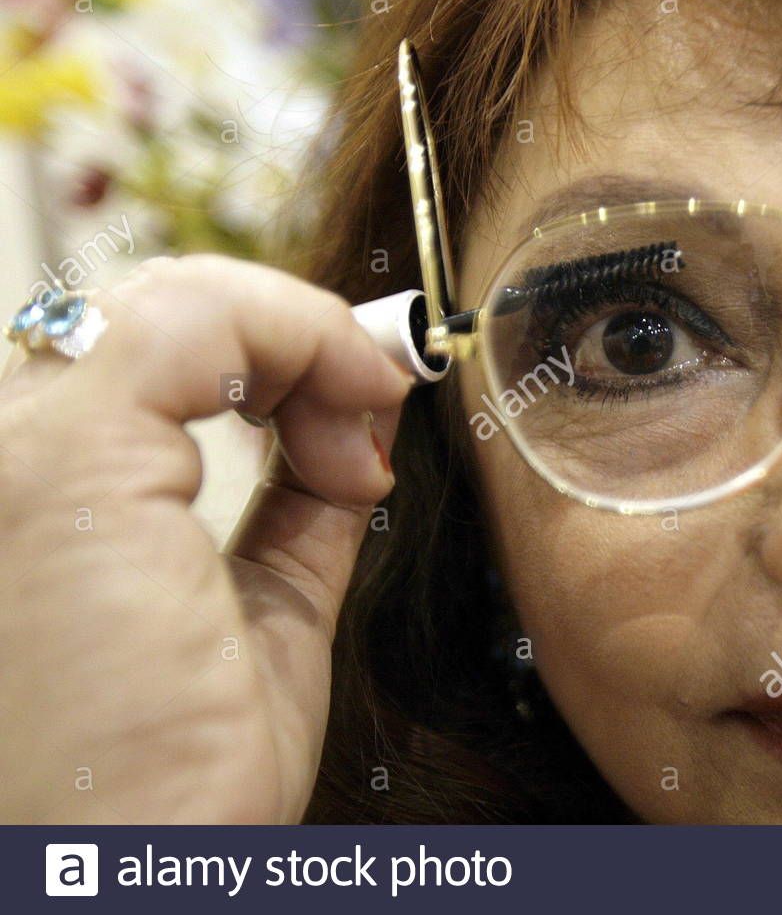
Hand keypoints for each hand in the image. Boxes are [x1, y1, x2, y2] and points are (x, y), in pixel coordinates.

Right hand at [0, 255, 412, 822]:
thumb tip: (347, 445)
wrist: (125, 890)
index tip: (358, 414)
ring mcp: (12, 453)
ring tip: (360, 429)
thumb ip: (292, 518)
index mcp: (33, 498)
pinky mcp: (56, 464)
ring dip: (299, 341)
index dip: (266, 360)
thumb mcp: (257, 624)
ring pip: (170, 300)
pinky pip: (188, 320)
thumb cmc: (172, 794)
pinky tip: (351, 408)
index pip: (138, 358)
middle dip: (287, 345)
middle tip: (371, 406)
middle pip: (152, 318)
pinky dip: (296, 334)